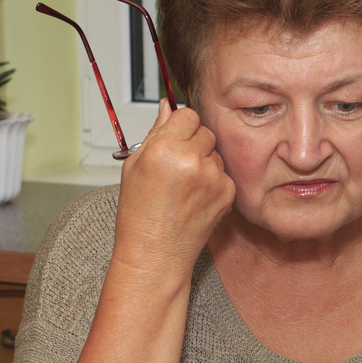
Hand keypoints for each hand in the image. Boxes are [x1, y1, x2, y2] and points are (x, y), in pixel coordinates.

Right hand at [114, 101, 234, 276]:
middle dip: (192, 143)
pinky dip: (213, 181)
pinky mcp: (227, 193)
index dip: (179, 126)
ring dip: (204, 162)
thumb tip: (167, 107)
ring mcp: (213, 177)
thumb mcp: (134, 167)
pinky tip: (195, 198)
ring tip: (183, 187)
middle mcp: (192, 160)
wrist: (155, 255)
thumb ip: (155, 133)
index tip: (174, 139)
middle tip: (176, 167)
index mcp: (164, 149)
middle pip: (205, 131)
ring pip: (215, 152)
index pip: (187, 114)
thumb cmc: (139, 216)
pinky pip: (223, 174)